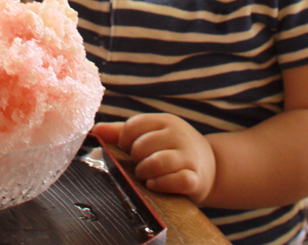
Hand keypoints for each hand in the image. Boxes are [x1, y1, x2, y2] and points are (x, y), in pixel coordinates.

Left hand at [93, 114, 215, 203]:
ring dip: (145, 172)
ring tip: (145, 176)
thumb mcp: (151, 135)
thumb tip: (95, 130)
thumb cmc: (172, 149)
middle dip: (135, 159)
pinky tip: (155, 185)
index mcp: (164, 121)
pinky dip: (163, 184)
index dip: (124, 141)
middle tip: (139, 165)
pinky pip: (178, 180)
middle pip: (142, 146)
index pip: (133, 127)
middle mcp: (178, 135)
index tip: (129, 150)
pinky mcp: (196, 178)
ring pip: (158, 162)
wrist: (211, 166)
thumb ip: (122, 132)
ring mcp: (189, 156)